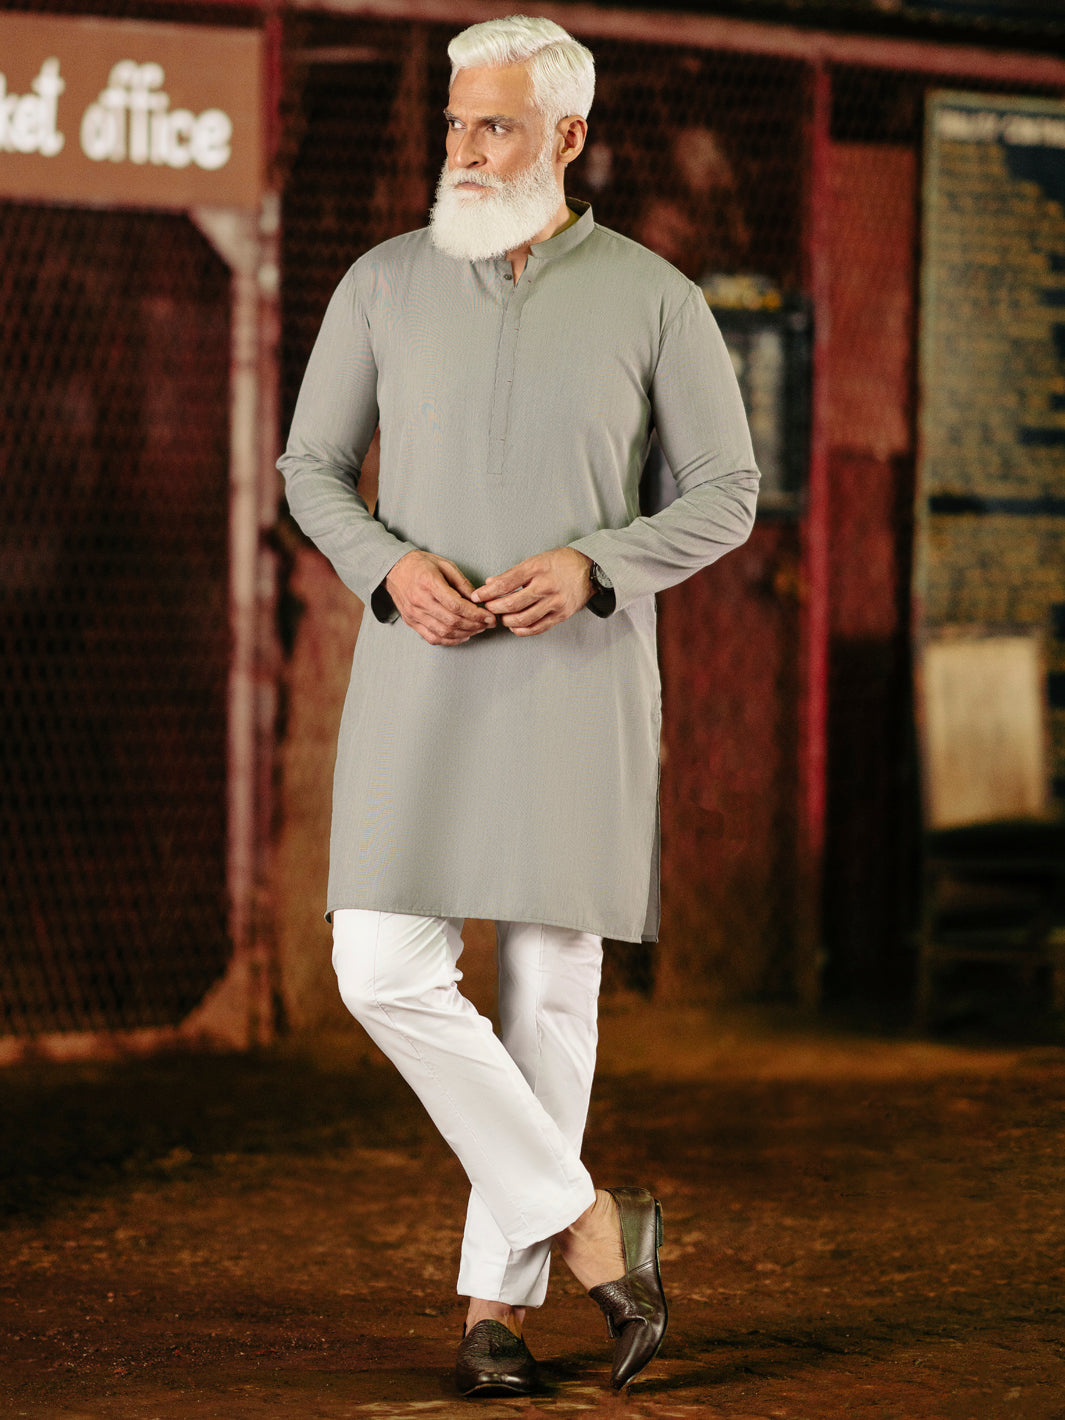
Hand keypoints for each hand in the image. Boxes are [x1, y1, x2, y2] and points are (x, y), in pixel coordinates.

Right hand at [385, 550, 495, 645]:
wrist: (394, 569)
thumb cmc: (420, 564)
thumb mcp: (445, 565)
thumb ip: (462, 583)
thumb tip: (478, 599)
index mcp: (429, 583)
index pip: (456, 605)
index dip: (476, 614)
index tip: (490, 616)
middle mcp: (420, 600)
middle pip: (452, 621)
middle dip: (475, 625)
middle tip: (488, 624)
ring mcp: (414, 613)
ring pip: (444, 632)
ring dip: (465, 633)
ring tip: (478, 629)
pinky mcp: (411, 621)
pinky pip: (432, 637)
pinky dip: (450, 640)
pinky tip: (462, 636)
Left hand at [472, 548, 592, 636]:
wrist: (590, 570)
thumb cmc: (561, 563)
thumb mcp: (536, 560)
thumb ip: (513, 573)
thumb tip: (490, 584)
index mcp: (537, 568)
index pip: (506, 583)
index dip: (487, 592)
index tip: (477, 596)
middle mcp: (546, 586)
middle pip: (511, 603)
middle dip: (494, 608)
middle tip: (487, 607)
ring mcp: (555, 602)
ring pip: (522, 619)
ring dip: (506, 620)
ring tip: (501, 616)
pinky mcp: (561, 615)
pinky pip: (537, 628)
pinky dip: (522, 630)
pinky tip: (514, 627)